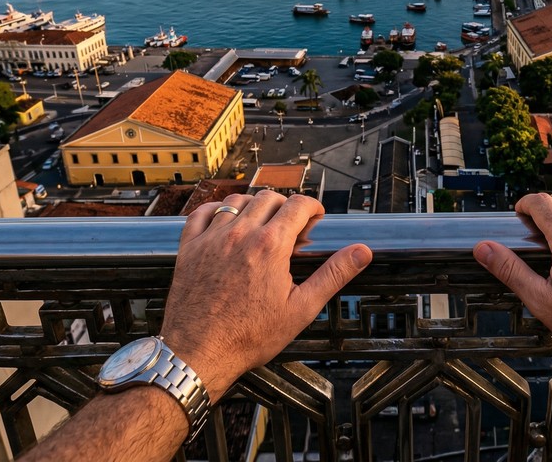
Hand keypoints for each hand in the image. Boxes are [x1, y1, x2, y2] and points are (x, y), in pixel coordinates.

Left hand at [161, 192, 371, 390]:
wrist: (200, 353)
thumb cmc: (249, 336)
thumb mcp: (301, 308)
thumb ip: (333, 274)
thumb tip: (362, 252)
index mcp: (271, 246)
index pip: (298, 205)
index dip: (312, 207)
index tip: (315, 218)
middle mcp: (241, 234)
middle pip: (268, 198)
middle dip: (285, 206)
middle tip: (291, 228)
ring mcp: (212, 239)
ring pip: (236, 201)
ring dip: (254, 206)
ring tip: (262, 225)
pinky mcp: (190, 248)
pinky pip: (202, 213)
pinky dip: (217, 210)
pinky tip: (225, 222)